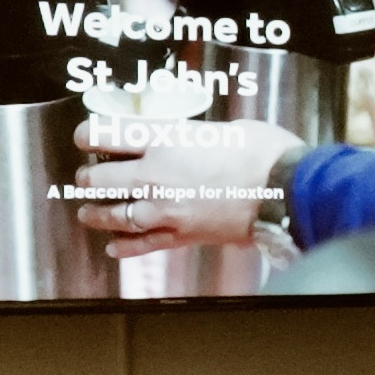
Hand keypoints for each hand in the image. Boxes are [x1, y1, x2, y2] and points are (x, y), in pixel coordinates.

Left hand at [70, 114, 307, 253]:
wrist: (288, 190)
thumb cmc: (264, 153)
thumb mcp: (222, 127)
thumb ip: (191, 134)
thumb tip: (184, 138)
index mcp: (164, 141)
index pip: (104, 135)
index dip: (87, 134)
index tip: (85, 137)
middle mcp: (155, 176)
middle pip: (97, 179)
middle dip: (89, 177)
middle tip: (89, 176)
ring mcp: (166, 209)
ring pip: (112, 215)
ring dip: (96, 213)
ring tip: (89, 212)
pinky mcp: (182, 235)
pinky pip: (142, 245)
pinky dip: (124, 247)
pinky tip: (113, 246)